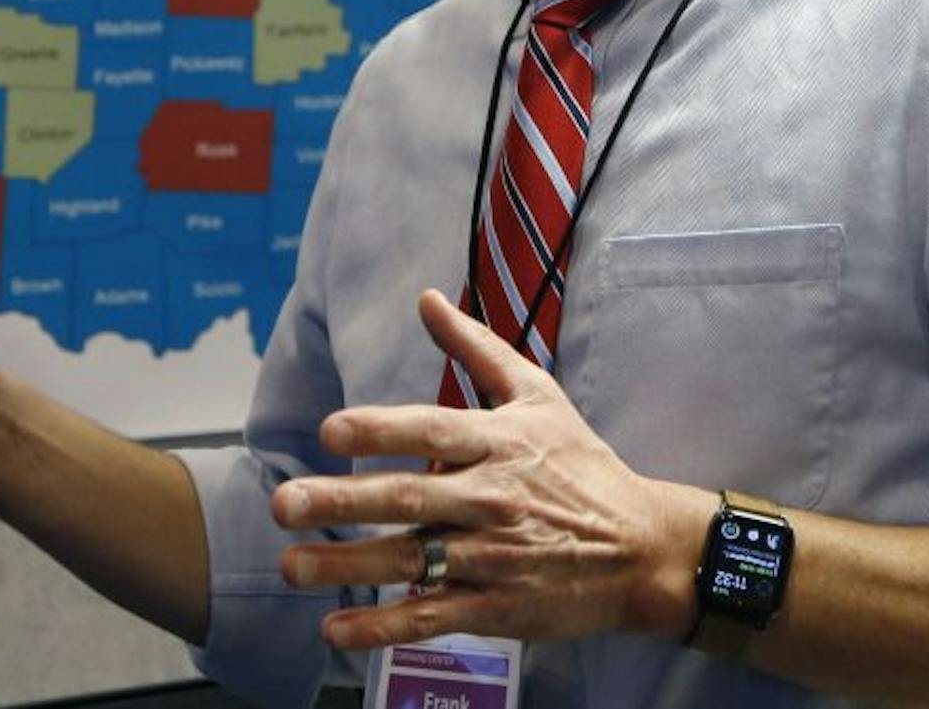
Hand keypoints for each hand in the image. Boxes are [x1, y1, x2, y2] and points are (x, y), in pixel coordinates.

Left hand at [271, 289, 710, 651]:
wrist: (643, 548)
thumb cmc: (583, 466)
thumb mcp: (540, 397)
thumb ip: (478, 348)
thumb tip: (427, 298)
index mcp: (502, 442)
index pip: (434, 432)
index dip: (382, 430)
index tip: (330, 431)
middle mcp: (494, 498)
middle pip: (411, 499)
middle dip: (343, 501)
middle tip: (286, 502)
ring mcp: (495, 556)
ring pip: (413, 561)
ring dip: (347, 566)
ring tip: (290, 566)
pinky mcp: (498, 606)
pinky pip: (433, 616)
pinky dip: (384, 626)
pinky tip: (335, 630)